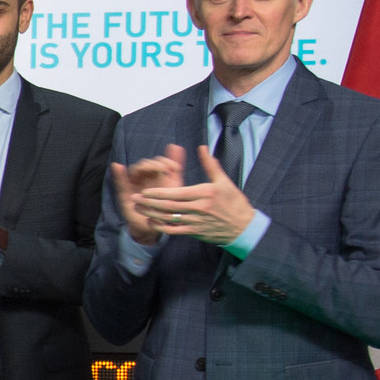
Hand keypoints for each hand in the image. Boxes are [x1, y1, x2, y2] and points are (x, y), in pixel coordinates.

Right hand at [110, 142, 186, 243]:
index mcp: (157, 175)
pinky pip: (120, 181)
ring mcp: (134, 184)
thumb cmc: (166, 206)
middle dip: (155, 165)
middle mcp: (145, 177)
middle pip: (147, 163)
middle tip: (163, 171)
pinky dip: (118, 173)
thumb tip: (176, 145)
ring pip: (136, 169)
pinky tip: (117, 166)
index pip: (158, 161)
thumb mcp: (174, 187)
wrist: (156, 224)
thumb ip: (175, 167)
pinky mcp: (125, 192)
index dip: (166, 161)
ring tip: (149, 170)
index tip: (174, 168)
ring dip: (142, 167)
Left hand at [135, 145, 258, 246]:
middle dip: (150, 203)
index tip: (145, 191)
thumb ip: (210, 165)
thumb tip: (201, 147)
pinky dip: (161, 227)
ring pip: (169, 218)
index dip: (159, 193)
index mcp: (205, 194)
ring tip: (138, 208)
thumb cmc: (234, 202)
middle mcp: (199, 209)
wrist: (244, 227)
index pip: (176, 194)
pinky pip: (174, 231)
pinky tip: (151, 221)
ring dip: (151, 214)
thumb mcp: (224, 181)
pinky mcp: (194, 232)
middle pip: (169, 206)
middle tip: (135, 198)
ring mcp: (196, 222)